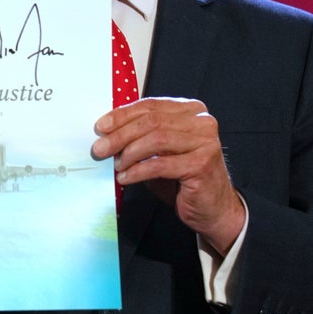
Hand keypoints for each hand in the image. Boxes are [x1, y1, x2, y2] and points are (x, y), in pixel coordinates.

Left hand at [92, 98, 244, 254]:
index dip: (122, 115)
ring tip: (117, 166)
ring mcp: (205, 143)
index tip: (101, 127)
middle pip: (152, 122)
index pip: (151, 105)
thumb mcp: (159, 151)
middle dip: (120, 135)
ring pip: (156, 140)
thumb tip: (106, 132)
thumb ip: (140, 136)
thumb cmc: (183, 178)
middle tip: (100, 149)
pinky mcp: (202, 164)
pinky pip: (160, 164)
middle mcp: (201, 123)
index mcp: (191, 111)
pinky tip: (126, 178)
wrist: (212, 208)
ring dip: (129, 153)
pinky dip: (138, 171)